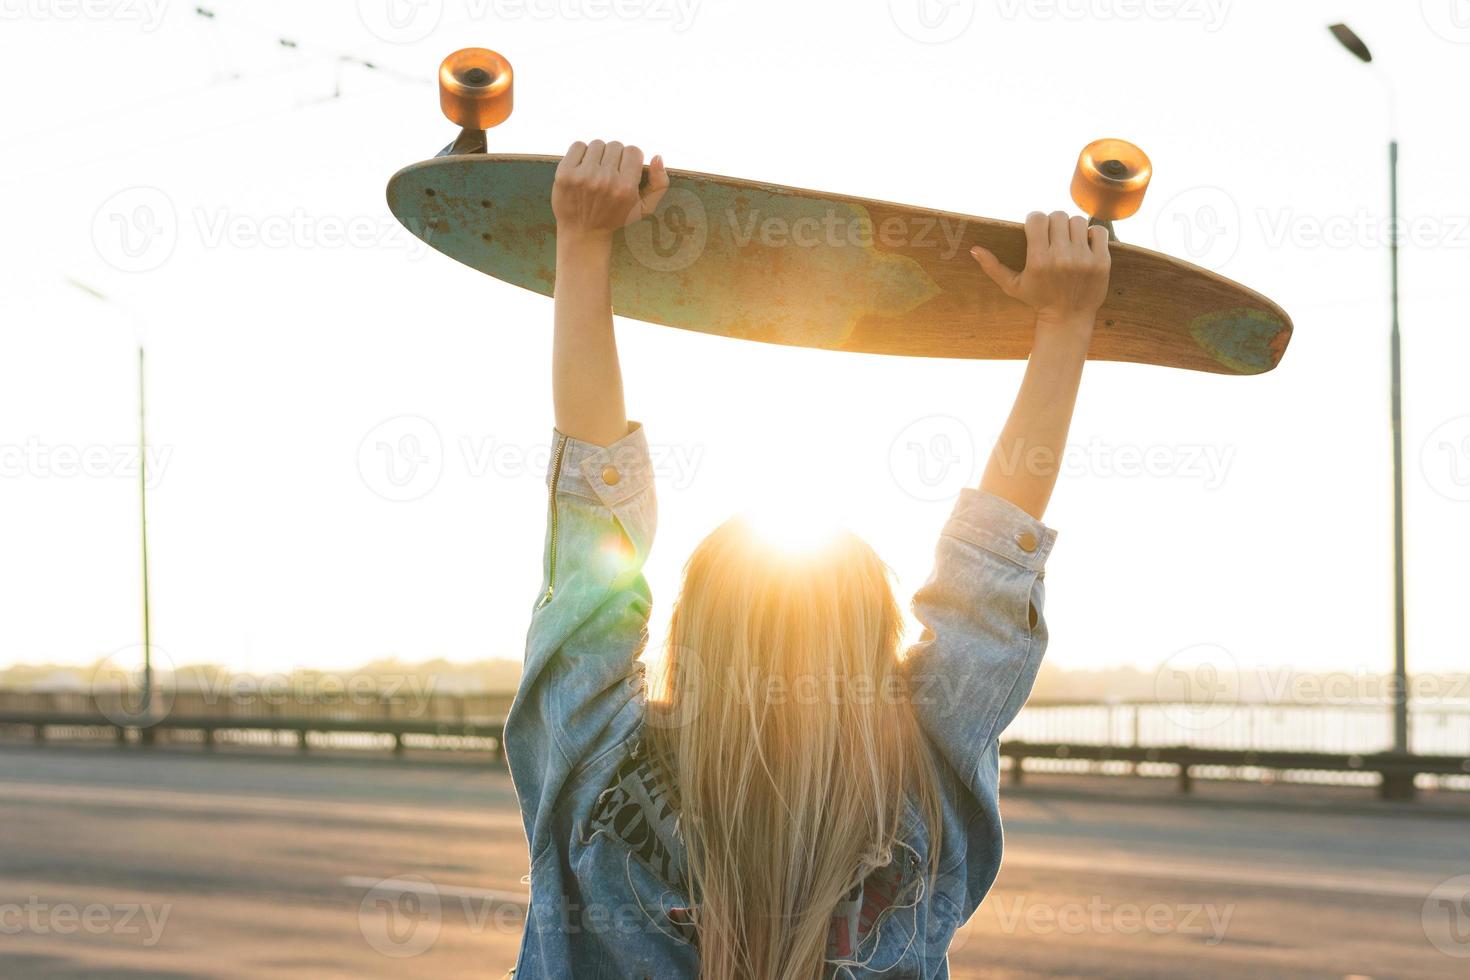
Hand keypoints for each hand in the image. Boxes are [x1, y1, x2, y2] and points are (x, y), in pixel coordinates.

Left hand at [552, 140, 669, 242]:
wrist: (582, 232)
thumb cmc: (615, 217)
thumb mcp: (644, 208)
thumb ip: (659, 184)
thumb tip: (658, 157)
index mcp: (625, 188)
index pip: (633, 150)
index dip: (630, 159)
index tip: (624, 170)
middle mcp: (605, 180)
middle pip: (615, 145)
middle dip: (614, 157)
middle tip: (609, 173)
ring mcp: (583, 176)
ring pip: (597, 144)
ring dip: (598, 155)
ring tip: (595, 172)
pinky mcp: (565, 173)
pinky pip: (578, 145)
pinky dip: (581, 153)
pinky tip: (582, 168)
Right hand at [971, 211, 1110, 343]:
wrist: (1068, 319)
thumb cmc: (1038, 300)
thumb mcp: (1012, 286)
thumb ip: (993, 267)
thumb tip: (974, 249)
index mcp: (1038, 260)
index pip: (1036, 218)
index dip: (1035, 220)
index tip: (1036, 229)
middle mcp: (1061, 258)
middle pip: (1057, 216)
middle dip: (1053, 223)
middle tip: (1053, 236)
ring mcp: (1083, 259)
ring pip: (1078, 221)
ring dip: (1072, 228)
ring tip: (1068, 240)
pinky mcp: (1101, 262)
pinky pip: (1098, 231)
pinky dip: (1092, 234)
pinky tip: (1085, 245)